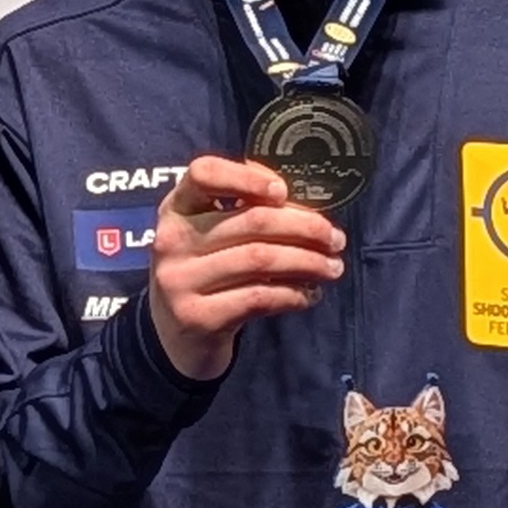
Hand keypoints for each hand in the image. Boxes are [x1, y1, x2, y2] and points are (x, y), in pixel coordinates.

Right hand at [149, 154, 344, 382]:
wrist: (176, 333)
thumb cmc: (206, 270)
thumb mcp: (210, 232)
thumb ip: (243, 206)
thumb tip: (288, 192)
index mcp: (176, 208)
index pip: (204, 174)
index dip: (247, 178)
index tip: (283, 192)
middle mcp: (172, 240)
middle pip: (252, 220)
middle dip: (305, 228)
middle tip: (336, 239)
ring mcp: (180, 280)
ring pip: (261, 259)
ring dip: (308, 262)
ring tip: (333, 267)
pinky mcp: (198, 316)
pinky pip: (260, 297)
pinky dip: (294, 294)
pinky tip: (310, 293)